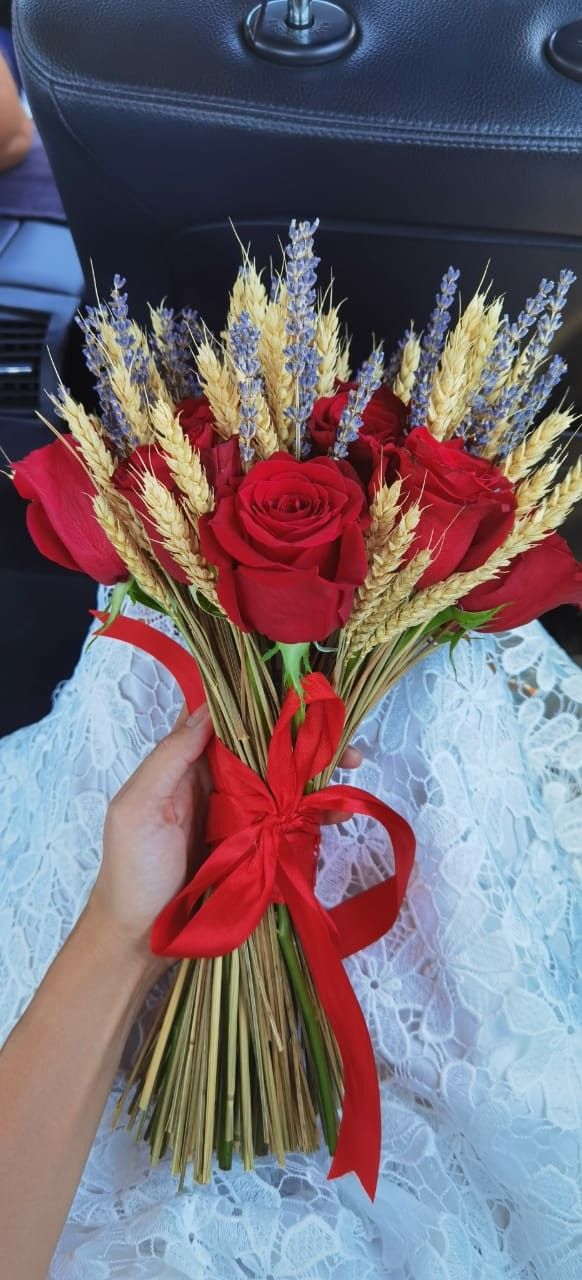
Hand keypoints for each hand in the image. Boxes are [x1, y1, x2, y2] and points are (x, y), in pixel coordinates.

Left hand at [88, 705, 361, 975]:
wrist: (141, 939)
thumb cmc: (131, 872)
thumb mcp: (136, 808)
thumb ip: (169, 758)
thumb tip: (207, 709)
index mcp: (187, 764)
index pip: (227, 720)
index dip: (262, 704)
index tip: (299, 696)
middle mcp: (218, 782)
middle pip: (267, 749)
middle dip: (306, 740)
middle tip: (345, 744)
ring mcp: (241, 815)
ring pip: (285, 783)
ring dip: (318, 776)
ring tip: (351, 771)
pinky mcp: (257, 847)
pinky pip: (291, 823)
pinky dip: (316, 816)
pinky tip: (337, 815)